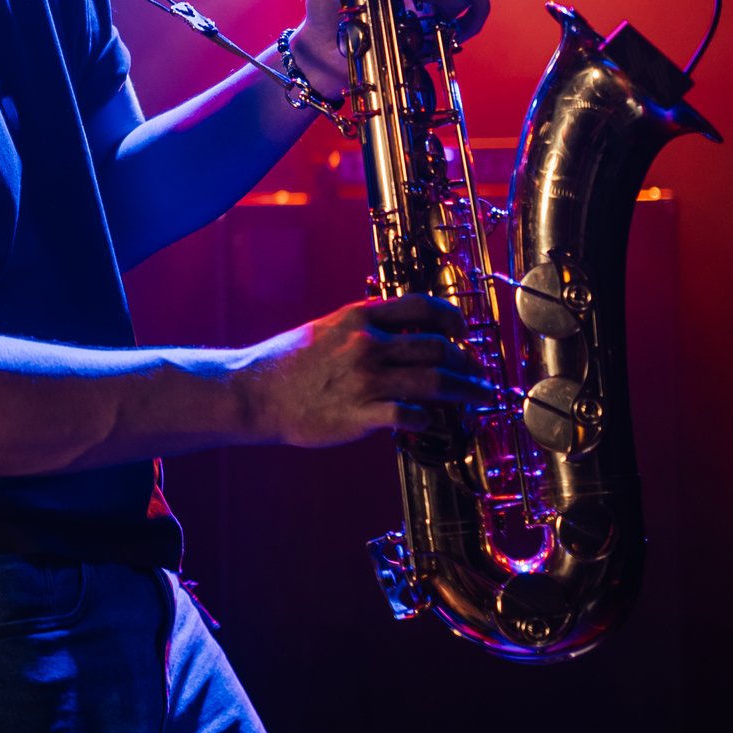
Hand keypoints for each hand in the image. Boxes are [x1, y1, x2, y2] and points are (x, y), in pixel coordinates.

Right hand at [236, 295, 493, 447]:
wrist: (252, 393)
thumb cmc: (286, 364)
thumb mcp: (325, 329)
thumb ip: (361, 327)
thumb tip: (399, 330)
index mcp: (358, 317)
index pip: (422, 307)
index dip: (453, 318)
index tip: (462, 332)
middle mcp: (366, 344)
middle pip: (439, 347)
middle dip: (469, 362)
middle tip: (478, 373)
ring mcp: (364, 379)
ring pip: (435, 381)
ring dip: (466, 391)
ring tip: (479, 398)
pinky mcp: (360, 414)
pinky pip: (411, 416)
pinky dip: (431, 421)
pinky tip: (436, 424)